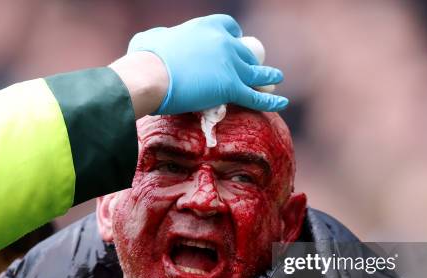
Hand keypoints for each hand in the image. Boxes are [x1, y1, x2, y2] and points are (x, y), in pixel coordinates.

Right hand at [126, 14, 287, 114]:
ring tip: (277, 77)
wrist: (151, 75)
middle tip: (252, 69)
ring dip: (269, 74)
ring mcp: (231, 65)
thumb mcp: (151, 38)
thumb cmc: (145, 59)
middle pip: (245, 51)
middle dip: (250, 60)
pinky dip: (271, 100)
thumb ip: (160, 38)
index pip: (230, 27)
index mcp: (206, 26)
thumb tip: (156, 41)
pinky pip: (256, 95)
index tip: (234, 44)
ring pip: (256, 72)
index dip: (234, 37)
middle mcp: (224, 42)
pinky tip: (282, 102)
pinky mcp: (232, 87)